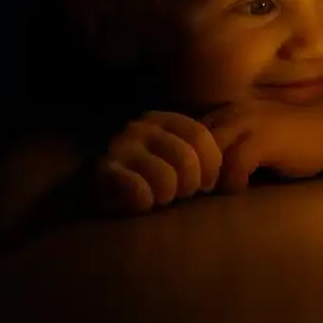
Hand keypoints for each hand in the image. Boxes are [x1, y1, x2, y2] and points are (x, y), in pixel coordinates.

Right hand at [94, 111, 221, 214]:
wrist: (89, 191)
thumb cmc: (146, 177)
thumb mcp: (175, 157)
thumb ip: (200, 154)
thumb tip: (233, 171)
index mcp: (165, 119)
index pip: (203, 139)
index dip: (212, 167)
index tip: (206, 186)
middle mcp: (141, 126)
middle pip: (187, 160)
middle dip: (189, 186)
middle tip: (178, 195)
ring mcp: (120, 146)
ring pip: (166, 179)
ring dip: (166, 196)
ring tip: (158, 198)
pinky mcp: (102, 171)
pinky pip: (139, 192)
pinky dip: (145, 202)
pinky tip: (140, 203)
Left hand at [202, 101, 322, 193]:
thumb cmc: (288, 140)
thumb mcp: (250, 136)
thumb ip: (225, 144)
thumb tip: (195, 170)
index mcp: (228, 111)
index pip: (190, 134)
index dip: (190, 158)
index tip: (198, 178)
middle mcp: (235, 113)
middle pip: (197, 143)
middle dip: (196, 169)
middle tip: (203, 189)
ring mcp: (251, 124)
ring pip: (213, 153)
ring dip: (212, 176)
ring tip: (221, 189)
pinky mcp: (265, 139)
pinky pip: (235, 162)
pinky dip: (233, 180)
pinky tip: (241, 187)